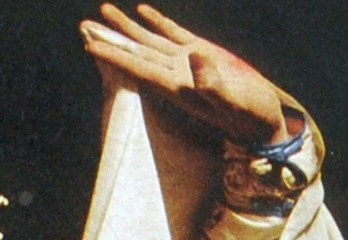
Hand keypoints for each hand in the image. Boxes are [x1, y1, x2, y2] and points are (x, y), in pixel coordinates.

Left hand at [81, 4, 295, 143]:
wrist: (262, 120)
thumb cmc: (249, 116)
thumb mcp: (234, 102)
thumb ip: (214, 85)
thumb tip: (194, 58)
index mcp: (176, 86)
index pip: (138, 67)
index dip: (114, 56)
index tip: (90, 45)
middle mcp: (174, 73)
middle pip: (135, 52)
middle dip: (110, 39)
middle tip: (85, 24)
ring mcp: (186, 62)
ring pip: (148, 40)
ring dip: (127, 27)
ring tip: (105, 9)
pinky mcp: (202, 53)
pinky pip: (173, 34)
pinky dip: (157, 22)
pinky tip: (142, 11)